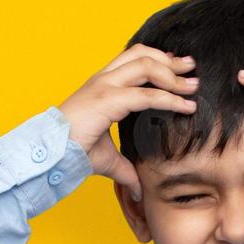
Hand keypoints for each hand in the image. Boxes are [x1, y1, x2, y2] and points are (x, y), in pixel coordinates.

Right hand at [58, 44, 198, 200]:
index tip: (179, 71)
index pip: (134, 59)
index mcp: (102, 85)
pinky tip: (186, 107)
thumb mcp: (107, 159)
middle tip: (192, 70)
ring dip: (174, 76)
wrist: (51, 154)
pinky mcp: (107, 100)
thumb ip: (126, 170)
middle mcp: (103, 79)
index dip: (158, 61)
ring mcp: (104, 86)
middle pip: (142, 54)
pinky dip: (170, 98)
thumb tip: (139, 190)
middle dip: (171, 61)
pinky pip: (146, 95)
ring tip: (193, 86)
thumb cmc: (73, 153)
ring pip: (147, 65)